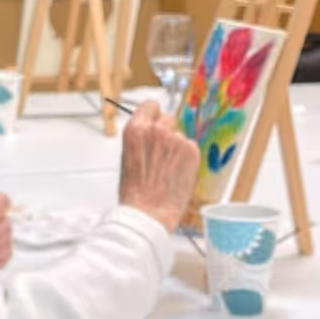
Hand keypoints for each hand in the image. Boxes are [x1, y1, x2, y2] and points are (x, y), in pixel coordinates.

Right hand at [116, 101, 197, 231]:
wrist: (147, 212)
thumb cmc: (134, 192)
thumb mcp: (128, 157)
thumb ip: (141, 140)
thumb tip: (150, 134)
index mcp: (136, 129)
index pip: (150, 105)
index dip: (154, 115)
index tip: (156, 122)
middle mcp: (156, 130)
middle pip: (168, 118)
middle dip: (167, 132)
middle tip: (163, 154)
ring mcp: (176, 139)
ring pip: (180, 136)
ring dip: (177, 149)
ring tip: (168, 170)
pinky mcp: (191, 151)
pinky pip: (191, 148)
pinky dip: (187, 159)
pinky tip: (177, 174)